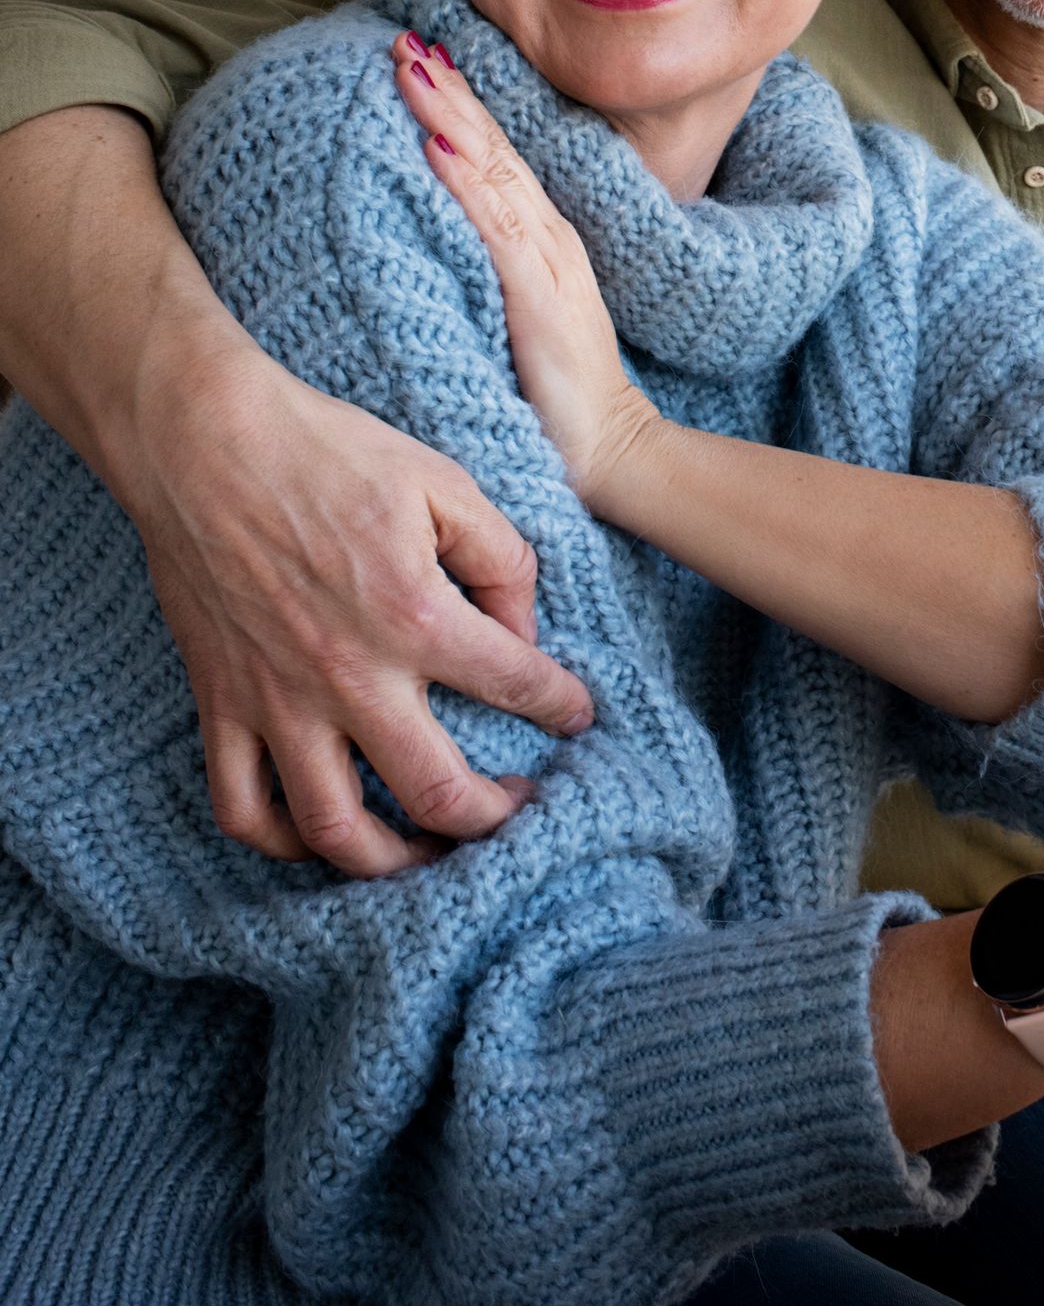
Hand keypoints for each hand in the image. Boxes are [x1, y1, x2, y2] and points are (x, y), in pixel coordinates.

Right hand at [130, 344, 593, 876]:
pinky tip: (318, 833)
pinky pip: (243, 807)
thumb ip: (499, 557)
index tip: (577, 716)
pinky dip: (280, 840)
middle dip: (493, 817)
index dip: (561, 706)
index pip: (514, 684)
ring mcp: (278, 701)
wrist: (204, 444)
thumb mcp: (441, 481)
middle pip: (436, 793)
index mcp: (414, 616)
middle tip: (517, 809)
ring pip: (336, 830)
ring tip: (427, 852)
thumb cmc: (326, 451)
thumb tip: (523, 629)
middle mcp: (349, 677)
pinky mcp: (222, 704)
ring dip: (393, 861)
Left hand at [393, 38, 659, 510]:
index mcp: (540, 239)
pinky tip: (436, 147)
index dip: (458, 106)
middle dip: (447, 90)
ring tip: (413, 68)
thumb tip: (435, 242)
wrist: (612, 451)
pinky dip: (465, 182)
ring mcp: (546, 261)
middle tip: (403, 39)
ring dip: (450, 115)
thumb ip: (488, 274)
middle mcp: (547, 236)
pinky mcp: (537, 295)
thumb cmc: (558, 393)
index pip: (494, 159)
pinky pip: (494, 227)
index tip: (418, 59)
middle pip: (491, 148)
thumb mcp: (516, 318)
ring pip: (491, 171)